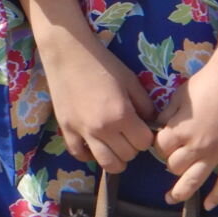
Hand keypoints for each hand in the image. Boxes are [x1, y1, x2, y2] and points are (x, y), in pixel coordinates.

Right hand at [28, 14, 154, 173]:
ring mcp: (83, 132)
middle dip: (132, 147)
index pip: (144, 143)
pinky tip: (94, 145)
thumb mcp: (130, 79)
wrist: (68, 53)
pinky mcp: (67, 130)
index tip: (141, 128)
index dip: (146, 136)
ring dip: (115, 158)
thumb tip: (150, 122)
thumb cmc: (102, 63)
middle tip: (128, 134)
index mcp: (122, 114)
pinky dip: (90, 155)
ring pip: (106, 164)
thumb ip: (144, 104)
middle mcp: (103, 128)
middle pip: (128, 156)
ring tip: (115, 146)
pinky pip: (80, 155)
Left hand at [150, 53, 217, 207]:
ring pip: (194, 181)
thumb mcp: (180, 94)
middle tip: (172, 157)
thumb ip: (168, 114)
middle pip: (174, 166)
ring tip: (172, 198)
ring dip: (180, 192)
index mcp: (181, 130)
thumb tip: (159, 127)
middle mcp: (197, 146)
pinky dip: (217, 197)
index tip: (163, 141)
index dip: (158, 145)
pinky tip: (207, 205)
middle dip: (169, 162)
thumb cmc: (208, 81)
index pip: (160, 148)